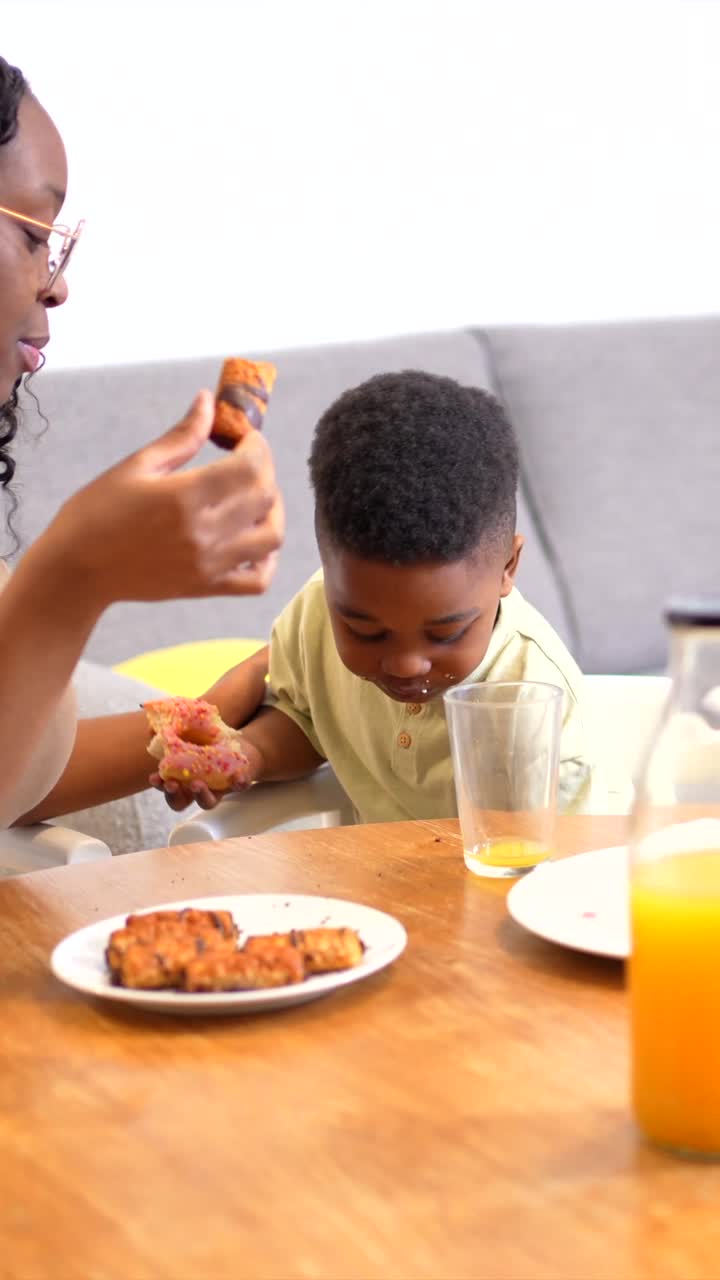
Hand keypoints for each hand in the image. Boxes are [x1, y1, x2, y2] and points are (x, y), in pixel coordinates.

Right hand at [35, 391, 283, 608]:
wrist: (77, 569)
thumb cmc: (97, 513)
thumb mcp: (136, 466)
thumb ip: (181, 436)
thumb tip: (209, 401)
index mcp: (185, 496)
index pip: (250, 465)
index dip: (257, 445)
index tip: (246, 438)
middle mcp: (204, 532)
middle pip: (265, 496)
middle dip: (265, 470)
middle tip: (248, 461)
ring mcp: (209, 564)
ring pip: (271, 537)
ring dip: (274, 511)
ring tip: (255, 498)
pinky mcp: (207, 587)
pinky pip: (258, 580)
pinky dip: (268, 560)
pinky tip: (254, 540)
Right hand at [149, 730, 263, 812]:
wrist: (241, 747)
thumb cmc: (210, 743)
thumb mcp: (190, 736)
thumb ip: (170, 733)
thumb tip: (151, 729)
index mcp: (183, 780)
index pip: (167, 789)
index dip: (160, 786)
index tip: (154, 777)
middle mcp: (198, 789)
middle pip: (181, 803)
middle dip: (174, 796)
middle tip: (173, 784)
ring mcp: (218, 790)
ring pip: (208, 802)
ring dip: (201, 795)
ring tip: (197, 784)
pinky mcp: (238, 783)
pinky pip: (239, 787)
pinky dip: (239, 783)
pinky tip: (238, 777)